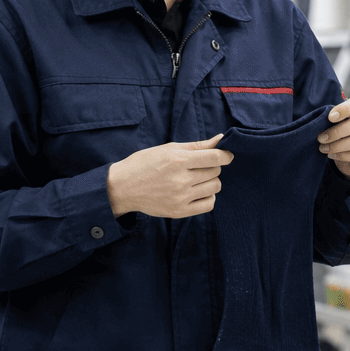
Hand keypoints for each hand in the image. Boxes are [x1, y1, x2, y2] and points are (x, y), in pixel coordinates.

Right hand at [107, 134, 232, 218]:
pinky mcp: (179, 212)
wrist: (123, 187)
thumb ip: (196, 146)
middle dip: (212, 167)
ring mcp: (180, 198)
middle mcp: (180, 180)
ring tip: (197, 178)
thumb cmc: (145, 164)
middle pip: (215, 172)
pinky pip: (209, 204)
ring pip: (215, 187)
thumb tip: (220, 138)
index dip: (225, 155)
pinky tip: (198, 191)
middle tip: (199, 166)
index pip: (215, 158)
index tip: (226, 155)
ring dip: (211, 181)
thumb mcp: (168, 148)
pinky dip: (208, 196)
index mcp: (177, 160)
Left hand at [318, 95, 349, 179]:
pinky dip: (343, 156)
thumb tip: (322, 121)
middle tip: (321, 138)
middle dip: (337, 131)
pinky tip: (332, 155)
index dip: (345, 108)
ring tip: (323, 148)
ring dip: (338, 145)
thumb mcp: (342, 120)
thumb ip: (337, 118)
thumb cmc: (346, 131)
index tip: (330, 117)